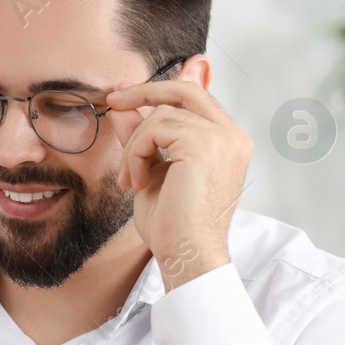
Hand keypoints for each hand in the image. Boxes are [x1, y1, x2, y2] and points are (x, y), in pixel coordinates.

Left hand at [105, 71, 251, 290]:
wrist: (186, 254)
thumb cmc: (172, 223)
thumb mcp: (152, 170)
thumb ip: (143, 135)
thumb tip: (122, 106)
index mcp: (227, 142)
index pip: (195, 98)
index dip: (158, 90)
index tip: (123, 95)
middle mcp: (232, 136)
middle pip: (184, 90)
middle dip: (143, 91)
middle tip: (112, 100)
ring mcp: (222, 138)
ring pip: (160, 114)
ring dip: (134, 146)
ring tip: (131, 180)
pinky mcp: (204, 145)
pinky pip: (154, 128)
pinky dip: (135, 153)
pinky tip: (137, 182)